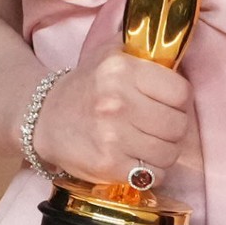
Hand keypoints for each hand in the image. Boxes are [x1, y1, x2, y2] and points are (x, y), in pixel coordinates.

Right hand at [34, 40, 189, 186]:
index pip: (181, 92)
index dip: (181, 100)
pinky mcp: (106, 165)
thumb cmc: (87, 84)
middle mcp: (118, 102)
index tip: (171, 102)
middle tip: (162, 125)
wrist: (44, 117)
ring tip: (152, 143)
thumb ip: (145, 49)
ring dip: (166, 151)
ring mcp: (112, 136)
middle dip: (175, 126)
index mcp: (123, 70)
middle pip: (178, 125)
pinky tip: (141, 161)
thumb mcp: (112, 53)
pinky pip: (151, 176)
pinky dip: (152, 172)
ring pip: (169, 152)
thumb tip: (177, 48)